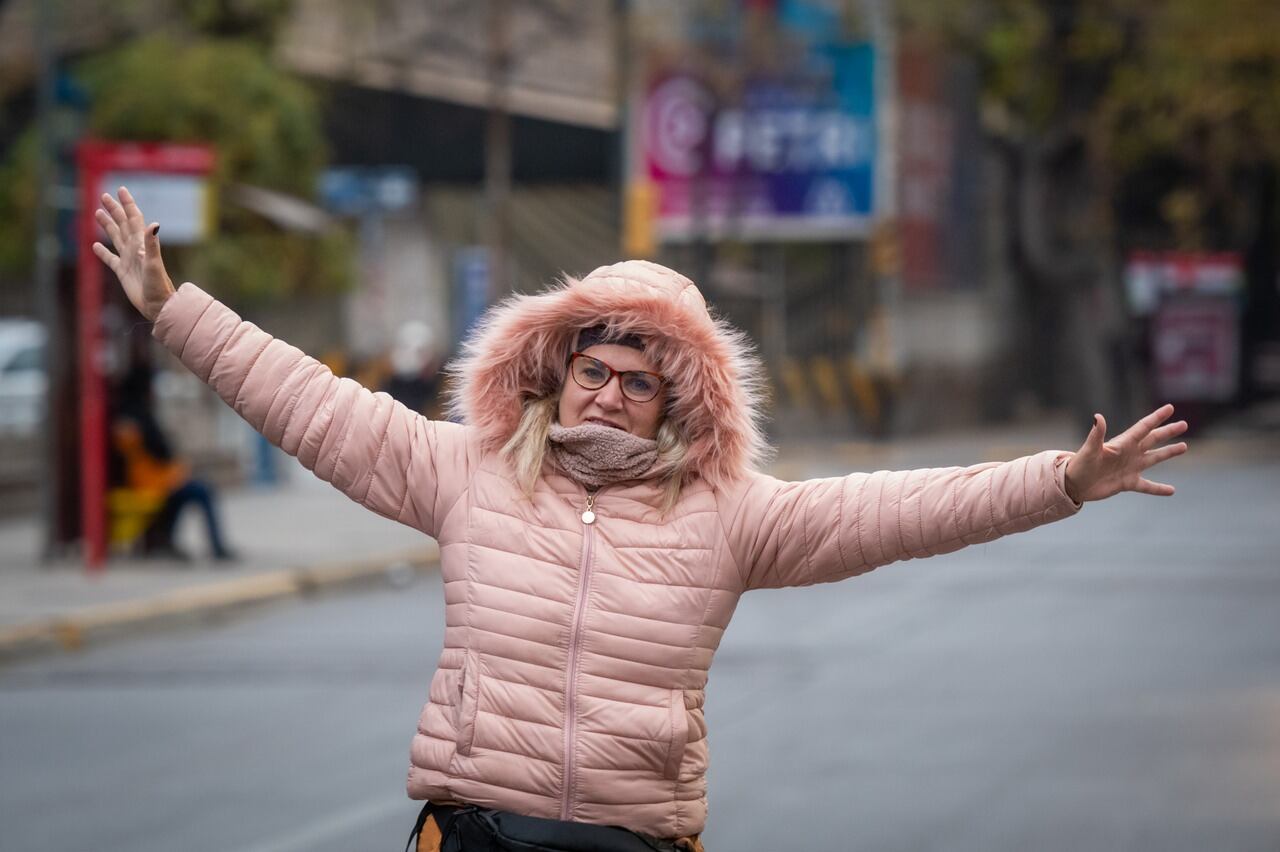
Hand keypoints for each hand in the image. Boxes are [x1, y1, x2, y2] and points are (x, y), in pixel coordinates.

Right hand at [91, 186, 175, 321]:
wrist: (158, 306)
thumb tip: (154, 224)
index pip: (134, 219)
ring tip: (98, 213)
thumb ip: (152, 243)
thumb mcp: (154, 263)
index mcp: (141, 244)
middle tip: (104, 196)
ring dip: (108, 225)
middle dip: (115, 210)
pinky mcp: (122, 272)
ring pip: (116, 238)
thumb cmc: (158, 286)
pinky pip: (110, 259)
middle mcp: (135, 249)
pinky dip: (103, 252)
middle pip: (123, 224)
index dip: (127, 204)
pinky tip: (95, 246)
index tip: (120, 190)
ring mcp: (128, 260)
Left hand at [1064, 404, 1187, 502]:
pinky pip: (1147, 486)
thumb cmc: (1080, 465)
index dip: (1157, 417)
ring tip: (1183, 447)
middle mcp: (1129, 453)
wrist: (1074, 484)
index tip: (1170, 408)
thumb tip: (1098, 416)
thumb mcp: (1090, 449)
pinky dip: (1159, 489)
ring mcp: (1130, 468)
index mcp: (1122, 443)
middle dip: (1168, 432)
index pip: (1143, 427)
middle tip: (1183, 424)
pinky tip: (1172, 491)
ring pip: (1154, 459)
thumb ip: (1096, 434)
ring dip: (1169, 453)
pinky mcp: (1128, 483)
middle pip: (1153, 440)